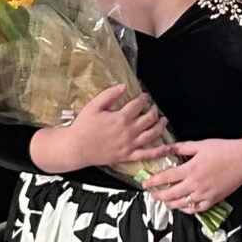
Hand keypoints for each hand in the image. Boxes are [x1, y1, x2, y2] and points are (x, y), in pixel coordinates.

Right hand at [33, 84, 168, 174]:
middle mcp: (128, 131)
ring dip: (160, 126)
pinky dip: (158, 151)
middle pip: (149, 118)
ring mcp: (130, 144)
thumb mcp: (93, 106)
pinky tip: (166, 147)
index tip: (145, 96)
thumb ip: (109, 95)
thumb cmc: (83, 127)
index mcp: (120, 117)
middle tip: (153, 107)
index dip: (144, 98)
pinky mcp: (128, 155)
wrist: (76, 148)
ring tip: (163, 120)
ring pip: (152, 134)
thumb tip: (122, 86)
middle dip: (154, 110)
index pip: (138, 104)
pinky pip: (147, 154)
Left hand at [143, 136, 241, 214]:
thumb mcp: (201, 144)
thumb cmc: (225, 150)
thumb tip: (167, 147)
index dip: (154, 181)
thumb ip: (182, 147)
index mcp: (191, 168)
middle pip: (171, 194)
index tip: (145, 184)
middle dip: (159, 195)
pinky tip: (182, 206)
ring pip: (182, 203)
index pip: (167, 177)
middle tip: (152, 195)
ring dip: (170, 203)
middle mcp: (195, 183)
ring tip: (164, 201)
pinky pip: (196, 209)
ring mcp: (204, 194)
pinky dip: (187, 209)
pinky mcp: (213, 200)